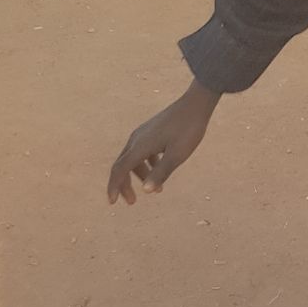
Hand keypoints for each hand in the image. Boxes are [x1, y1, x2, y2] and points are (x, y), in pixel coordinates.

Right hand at [107, 83, 219, 203]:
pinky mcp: (151, 131)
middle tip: (132, 202)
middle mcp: (136, 139)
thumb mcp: (177, 155)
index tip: (112, 202)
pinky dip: (147, 164)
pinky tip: (160, 168)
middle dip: (124, 184)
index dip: (114, 187)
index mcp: (140, 147)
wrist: (195, 104)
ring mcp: (143, 134)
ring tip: (157, 189)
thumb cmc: (188, 130)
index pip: (119, 170)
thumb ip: (161, 172)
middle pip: (122, 165)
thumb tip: (146, 190)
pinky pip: (142, 151)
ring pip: (133, 158)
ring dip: (139, 175)